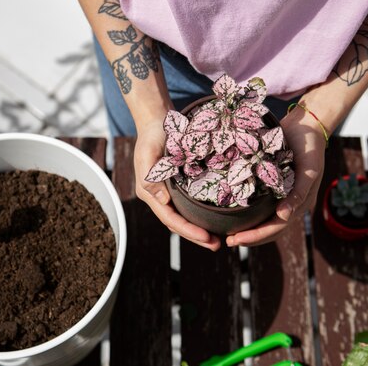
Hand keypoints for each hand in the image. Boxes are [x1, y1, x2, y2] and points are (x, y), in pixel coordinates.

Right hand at [134, 119, 221, 250]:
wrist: (157, 121)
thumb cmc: (152, 136)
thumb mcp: (148, 152)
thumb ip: (150, 176)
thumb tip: (162, 200)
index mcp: (150, 193)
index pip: (170, 219)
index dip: (188, 231)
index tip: (207, 237)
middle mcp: (160, 197)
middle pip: (178, 224)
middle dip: (197, 237)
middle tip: (217, 245)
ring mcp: (170, 192)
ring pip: (185, 217)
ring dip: (201, 230)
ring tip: (220, 238)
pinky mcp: (180, 186)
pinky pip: (191, 205)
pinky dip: (203, 215)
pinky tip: (218, 218)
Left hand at [226, 106, 325, 246]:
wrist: (307, 124)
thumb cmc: (310, 146)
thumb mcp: (309, 169)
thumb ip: (299, 193)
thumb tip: (284, 216)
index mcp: (300, 203)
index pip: (277, 227)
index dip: (257, 236)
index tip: (236, 239)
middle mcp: (289, 202)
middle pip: (269, 228)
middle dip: (249, 237)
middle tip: (228, 241)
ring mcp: (280, 193)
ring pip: (263, 217)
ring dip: (247, 226)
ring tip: (227, 231)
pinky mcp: (270, 183)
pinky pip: (258, 201)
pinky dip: (246, 209)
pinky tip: (230, 210)